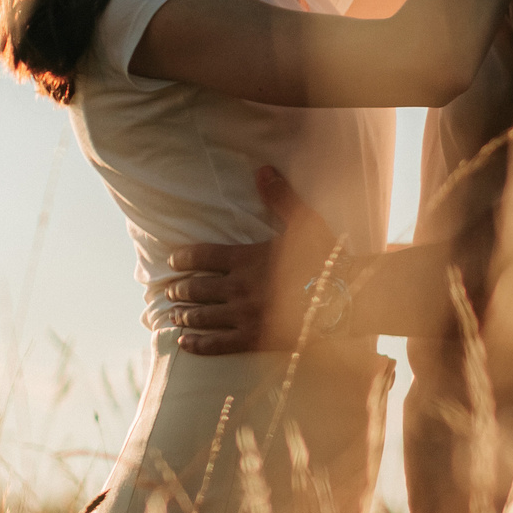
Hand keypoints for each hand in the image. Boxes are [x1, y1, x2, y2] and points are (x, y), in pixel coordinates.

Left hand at [160, 168, 346, 355]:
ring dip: (184, 315)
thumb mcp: (303, 221)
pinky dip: (197, 343)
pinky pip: (217, 343)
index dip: (183, 259)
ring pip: (202, 316)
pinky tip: (184, 342)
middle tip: (169, 292)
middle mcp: (238, 287)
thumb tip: (263, 169)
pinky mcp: (252, 339)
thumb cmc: (325, 258)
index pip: (202, 256)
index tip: (171, 262)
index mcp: (245, 258)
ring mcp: (243, 315)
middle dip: (180, 290)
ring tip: (173, 315)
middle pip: (197, 288)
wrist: (343, 298)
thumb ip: (279, 197)